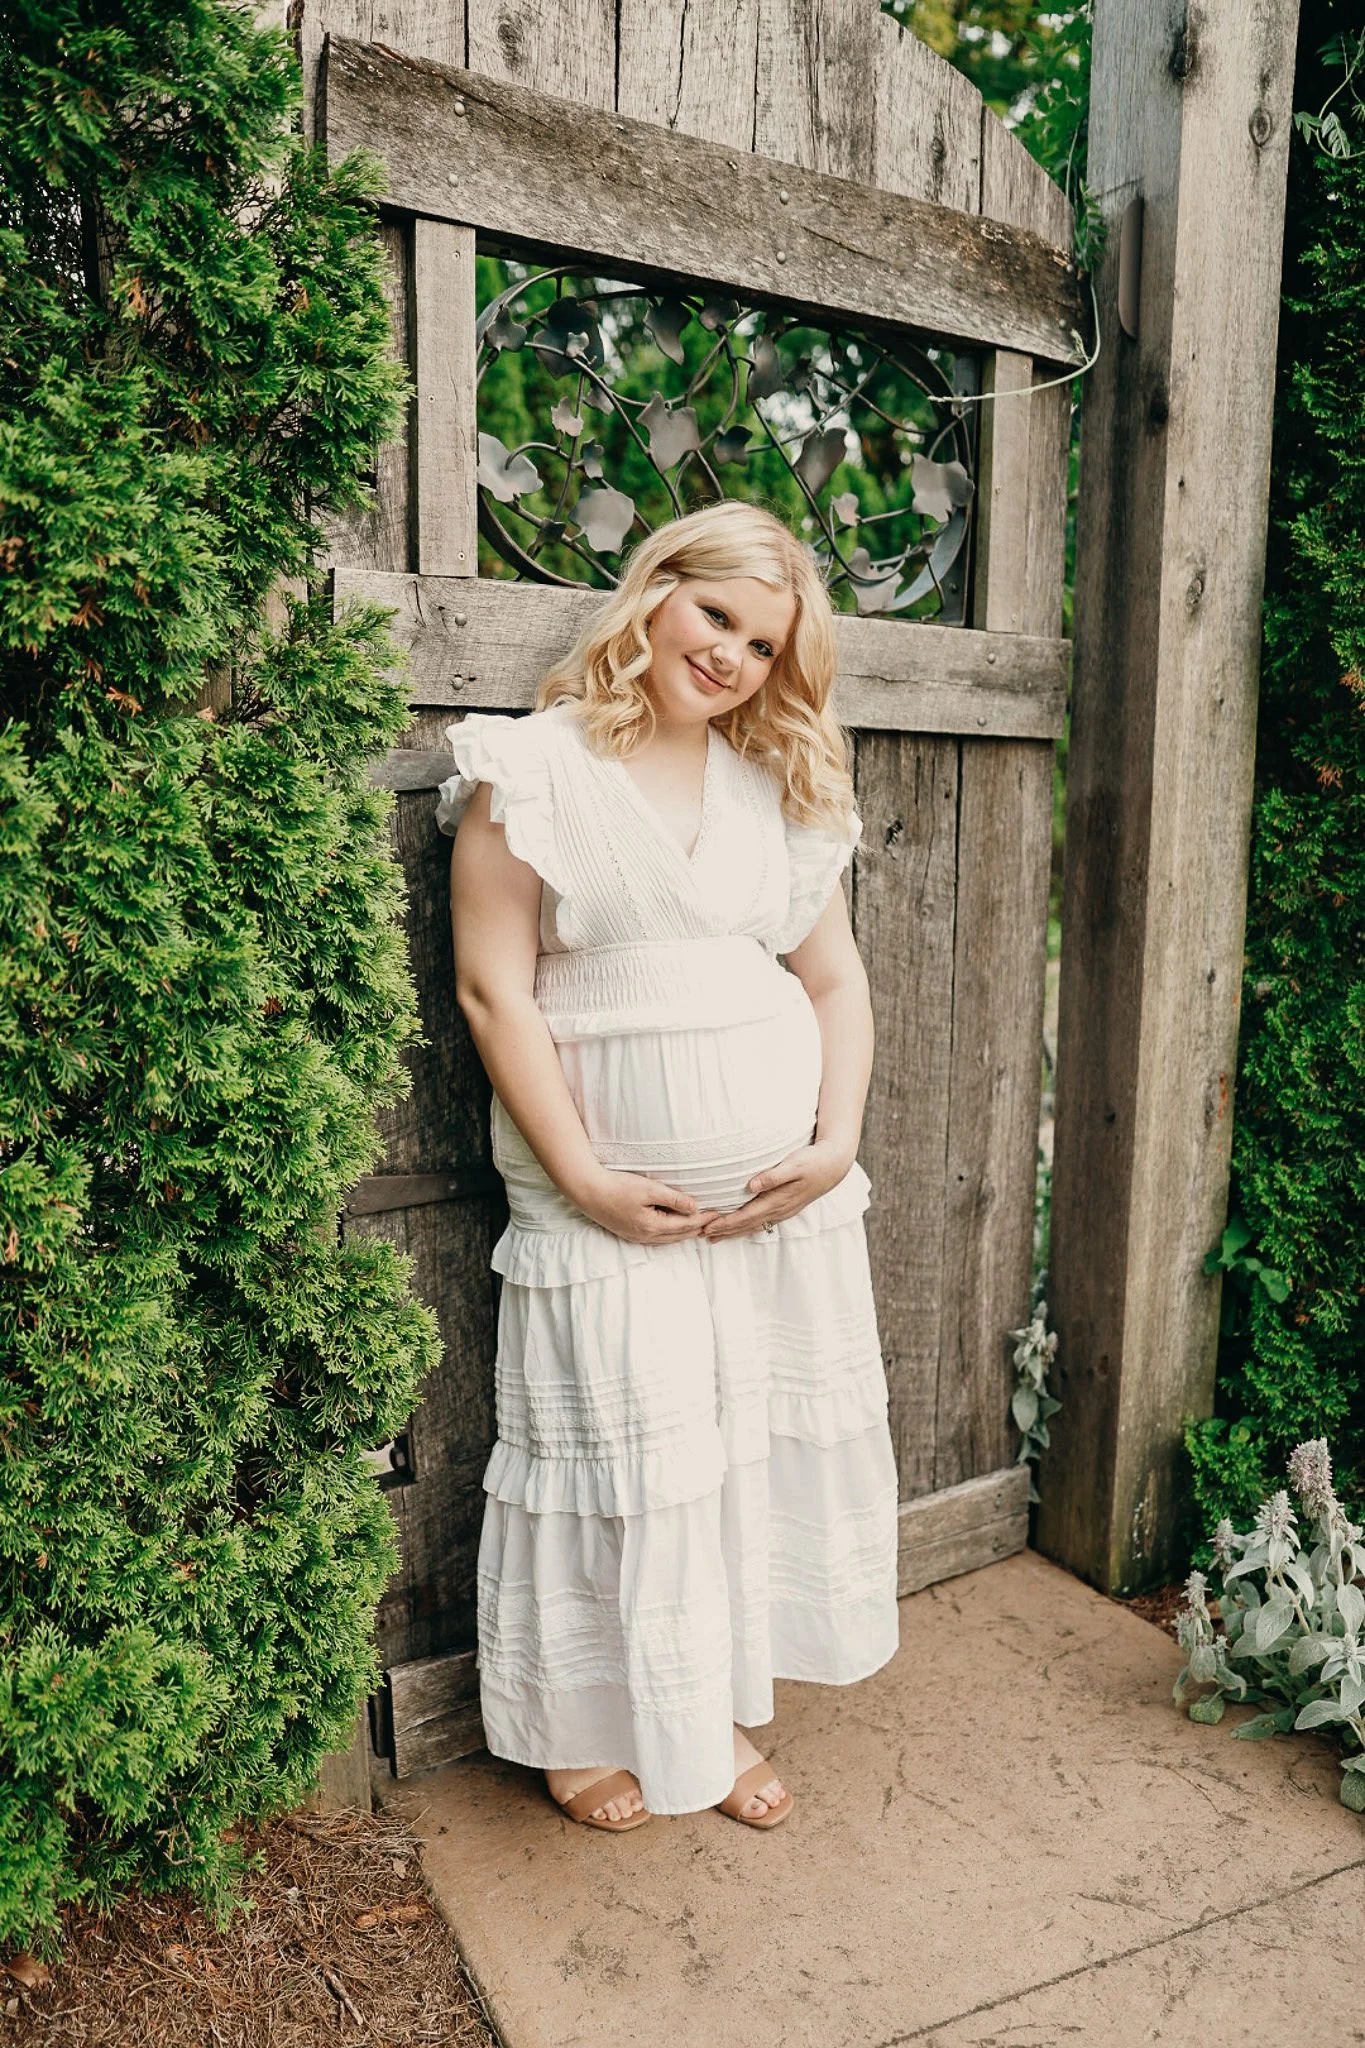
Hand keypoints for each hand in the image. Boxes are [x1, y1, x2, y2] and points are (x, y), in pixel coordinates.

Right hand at [572, 1166, 720, 1245]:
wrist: (588, 1191)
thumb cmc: (617, 1186)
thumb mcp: (648, 1189)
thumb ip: (673, 1198)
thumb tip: (695, 1207)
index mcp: (653, 1226)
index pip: (686, 1225)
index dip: (704, 1218)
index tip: (719, 1211)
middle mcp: (646, 1236)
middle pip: (680, 1235)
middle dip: (698, 1228)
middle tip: (716, 1221)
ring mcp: (637, 1237)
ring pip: (669, 1239)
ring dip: (686, 1233)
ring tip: (701, 1226)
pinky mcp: (630, 1233)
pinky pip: (658, 1238)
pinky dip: (671, 1234)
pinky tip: (675, 1229)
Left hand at [700, 1140, 853, 1240]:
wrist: (834, 1165)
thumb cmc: (813, 1161)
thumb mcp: (795, 1164)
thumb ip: (774, 1175)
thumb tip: (752, 1185)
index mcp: (778, 1200)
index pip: (746, 1216)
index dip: (726, 1223)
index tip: (708, 1226)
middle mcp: (779, 1210)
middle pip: (746, 1225)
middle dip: (724, 1231)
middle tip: (702, 1236)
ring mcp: (783, 1211)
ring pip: (753, 1226)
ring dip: (733, 1232)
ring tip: (714, 1237)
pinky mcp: (785, 1208)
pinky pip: (761, 1222)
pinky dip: (746, 1227)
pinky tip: (739, 1228)